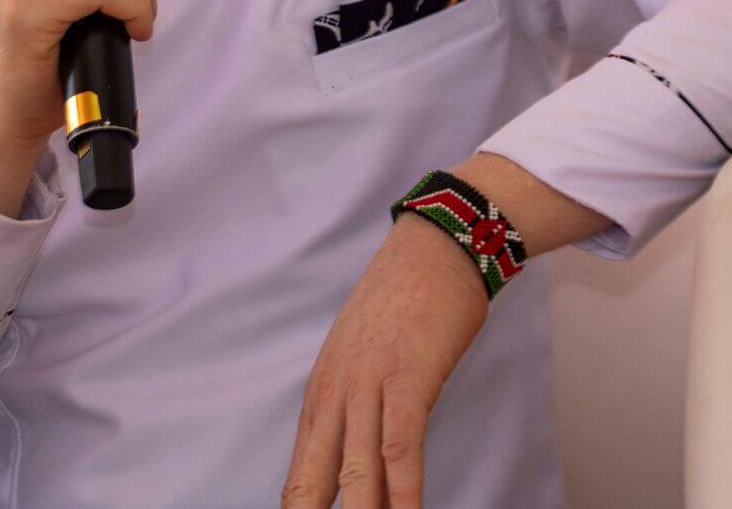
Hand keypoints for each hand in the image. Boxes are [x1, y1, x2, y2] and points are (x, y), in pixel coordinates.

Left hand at [280, 215, 489, 508]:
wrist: (432, 247)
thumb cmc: (402, 302)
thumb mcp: (362, 355)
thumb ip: (353, 402)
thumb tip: (352, 449)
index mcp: (322, 393)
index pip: (300, 472)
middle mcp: (335, 393)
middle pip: (312, 479)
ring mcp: (368, 385)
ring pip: (356, 471)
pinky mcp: (408, 378)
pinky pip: (401, 445)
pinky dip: (403, 490)